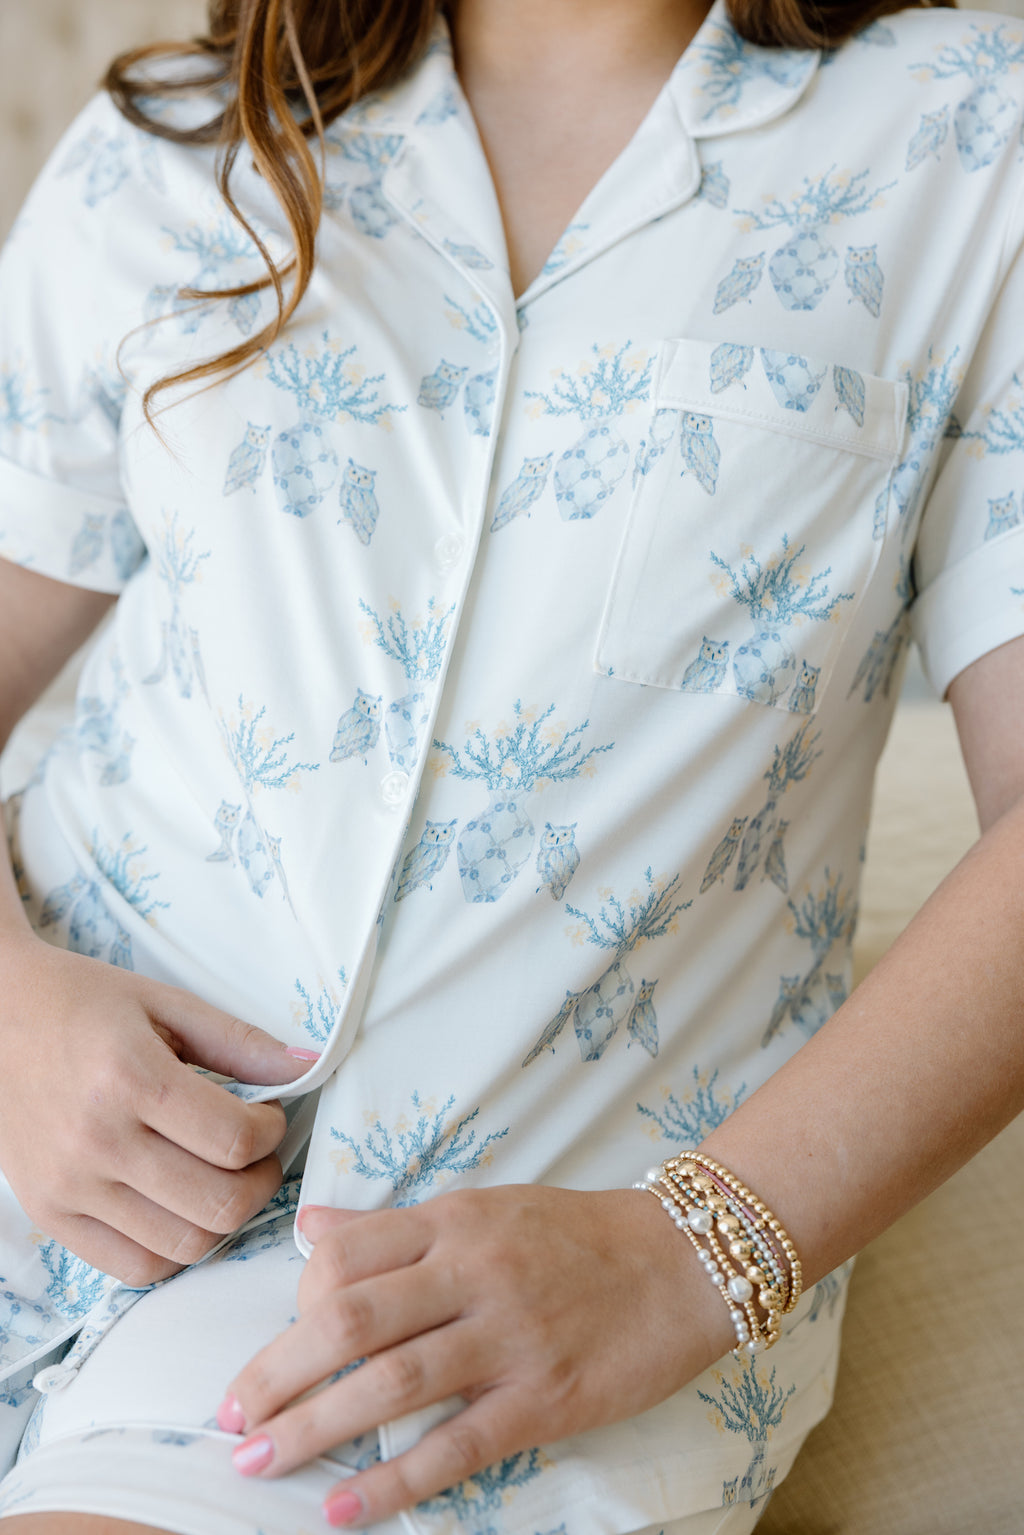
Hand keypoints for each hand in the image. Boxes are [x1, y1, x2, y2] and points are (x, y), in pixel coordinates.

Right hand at [0, 932, 315, 1286]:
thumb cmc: (83, 1004)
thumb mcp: (165, 1003)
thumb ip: (240, 1041)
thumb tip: (309, 1066)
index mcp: (129, 1078)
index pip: (234, 1140)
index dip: (272, 1131)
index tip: (267, 1113)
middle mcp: (96, 1141)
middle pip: (218, 1205)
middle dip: (261, 1181)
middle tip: (256, 1153)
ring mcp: (69, 1186)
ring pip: (185, 1246)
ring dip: (224, 1218)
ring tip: (223, 1178)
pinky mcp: (51, 1215)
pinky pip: (134, 1269)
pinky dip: (174, 1248)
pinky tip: (181, 1206)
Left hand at [221, 1185, 734, 1524]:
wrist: (685, 1260)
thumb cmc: (579, 1234)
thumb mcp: (486, 1207)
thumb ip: (397, 1226)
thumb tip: (310, 1229)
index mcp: (455, 1222)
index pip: (347, 1255)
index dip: (290, 1303)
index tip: (262, 1348)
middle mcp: (474, 1273)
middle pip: (352, 1318)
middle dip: (278, 1371)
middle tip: (228, 1417)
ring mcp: (509, 1337)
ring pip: (392, 1381)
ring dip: (314, 1425)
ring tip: (256, 1462)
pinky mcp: (545, 1398)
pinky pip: (457, 1444)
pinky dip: (394, 1478)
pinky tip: (343, 1506)